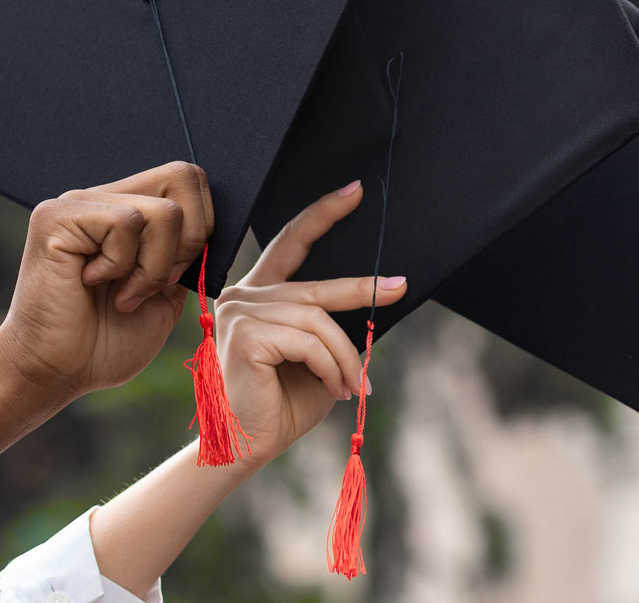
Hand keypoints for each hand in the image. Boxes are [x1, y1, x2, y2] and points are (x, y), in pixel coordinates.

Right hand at [0, 161, 213, 401]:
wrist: (56, 374)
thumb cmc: (108, 341)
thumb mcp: (168, 295)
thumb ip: (188, 256)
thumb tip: (210, 226)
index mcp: (131, 209)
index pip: (188, 179)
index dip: (202, 227)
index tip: (177, 274)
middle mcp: (105, 197)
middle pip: (183, 177)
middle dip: (189, 241)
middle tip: (158, 282)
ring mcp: (79, 203)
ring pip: (164, 211)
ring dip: (155, 266)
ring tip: (121, 293)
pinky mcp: (57, 217)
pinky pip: (126, 222)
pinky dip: (123, 265)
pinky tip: (91, 283)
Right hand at [214, 179, 406, 464]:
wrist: (245, 447)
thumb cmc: (280, 404)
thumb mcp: (316, 357)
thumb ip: (330, 326)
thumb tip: (376, 297)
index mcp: (259, 294)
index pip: (291, 242)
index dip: (322, 215)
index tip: (355, 192)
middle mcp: (243, 295)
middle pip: (316, 286)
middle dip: (362, 289)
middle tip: (399, 287)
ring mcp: (240, 313)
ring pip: (318, 319)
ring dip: (346, 356)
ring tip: (355, 386)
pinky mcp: (244, 335)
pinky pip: (308, 341)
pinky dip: (331, 366)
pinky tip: (333, 389)